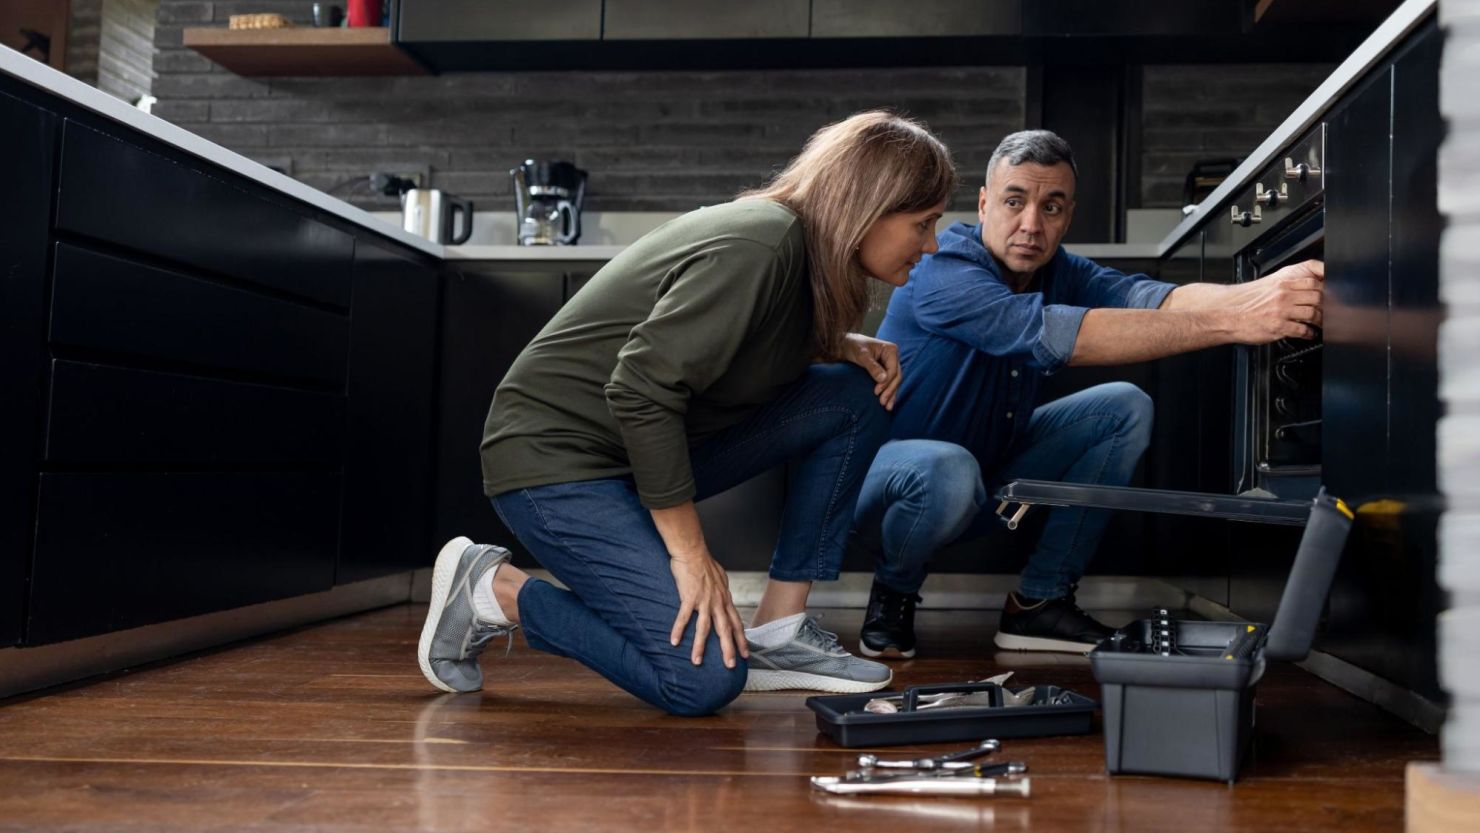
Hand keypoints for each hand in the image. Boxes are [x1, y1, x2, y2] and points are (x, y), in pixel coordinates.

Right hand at [668, 549, 746, 667]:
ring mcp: (704, 601)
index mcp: (725, 599)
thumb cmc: (704, 562)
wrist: (693, 551)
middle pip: (725, 630)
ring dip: (700, 646)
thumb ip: (722, 591)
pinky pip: (684, 617)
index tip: (745, 654)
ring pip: (704, 628)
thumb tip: (724, 596)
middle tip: (730, 666)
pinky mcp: (689, 597)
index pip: (736, 623)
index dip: (741, 639)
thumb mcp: (720, 578)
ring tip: (696, 662)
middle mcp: (717, 602)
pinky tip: (674, 642)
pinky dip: (679, 630)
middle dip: (729, 649)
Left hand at [840, 332, 901, 409]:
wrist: (847, 345)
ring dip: (891, 394)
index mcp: (891, 350)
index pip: (893, 370)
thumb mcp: (862, 355)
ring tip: (887, 407)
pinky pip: (889, 383)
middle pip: (896, 377)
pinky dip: (888, 392)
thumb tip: (883, 379)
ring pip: (894, 382)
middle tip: (882, 403)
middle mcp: (893, 357)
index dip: (886, 383)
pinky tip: (887, 402)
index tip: (876, 392)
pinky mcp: (885, 370)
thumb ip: (872, 366)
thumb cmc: (854, 346)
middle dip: (890, 391)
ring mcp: (890, 364)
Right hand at [1224, 259, 1323, 343]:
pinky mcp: (1278, 327)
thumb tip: (1306, 287)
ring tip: (1320, 324)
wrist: (1227, 315)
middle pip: (1318, 298)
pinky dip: (1309, 334)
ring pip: (1313, 314)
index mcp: (1282, 284)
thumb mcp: (1267, 285)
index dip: (1326, 289)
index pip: (1314, 282)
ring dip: (1320, 321)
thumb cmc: (1245, 302)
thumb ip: (1287, 285)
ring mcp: (1282, 311)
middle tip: (1329, 311)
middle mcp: (1284, 296)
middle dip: (1326, 306)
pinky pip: (1302, 331)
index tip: (1329, 296)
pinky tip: (1309, 334)